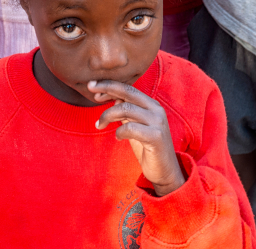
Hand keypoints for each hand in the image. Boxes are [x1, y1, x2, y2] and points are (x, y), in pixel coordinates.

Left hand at [90, 80, 185, 196]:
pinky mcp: (156, 136)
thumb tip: (114, 97)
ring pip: (125, 109)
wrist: (164, 170)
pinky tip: (118, 137)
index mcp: (151, 105)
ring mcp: (157, 122)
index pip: (128, 88)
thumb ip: (126, 112)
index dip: (110, 85)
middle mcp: (156, 109)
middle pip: (127, 92)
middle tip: (91, 93)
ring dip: (107, 115)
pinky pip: (130, 128)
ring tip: (100, 125)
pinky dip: (119, 131)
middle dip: (107, 89)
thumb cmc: (147, 147)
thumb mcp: (134, 125)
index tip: (93, 86)